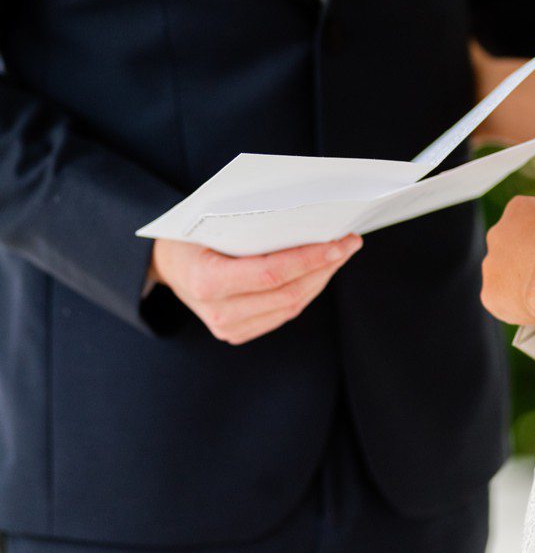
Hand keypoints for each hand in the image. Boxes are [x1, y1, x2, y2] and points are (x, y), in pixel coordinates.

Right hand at [151, 235, 361, 344]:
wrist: (168, 263)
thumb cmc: (192, 235)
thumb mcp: (212, 223)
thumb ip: (253, 226)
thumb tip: (309, 219)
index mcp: (206, 281)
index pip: (271, 273)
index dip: (310, 259)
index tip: (340, 242)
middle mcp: (218, 312)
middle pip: (288, 293)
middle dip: (325, 267)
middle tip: (349, 243)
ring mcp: (228, 328)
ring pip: (291, 306)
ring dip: (321, 279)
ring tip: (341, 254)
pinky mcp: (237, 333)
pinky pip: (284, 313)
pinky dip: (306, 291)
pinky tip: (321, 271)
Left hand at [481, 196, 534, 327]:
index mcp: (519, 208)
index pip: (532, 217)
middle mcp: (497, 233)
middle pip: (513, 246)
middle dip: (530, 257)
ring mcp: (490, 265)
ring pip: (506, 274)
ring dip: (522, 281)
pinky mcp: (489, 294)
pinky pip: (504, 300)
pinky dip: (518, 304)